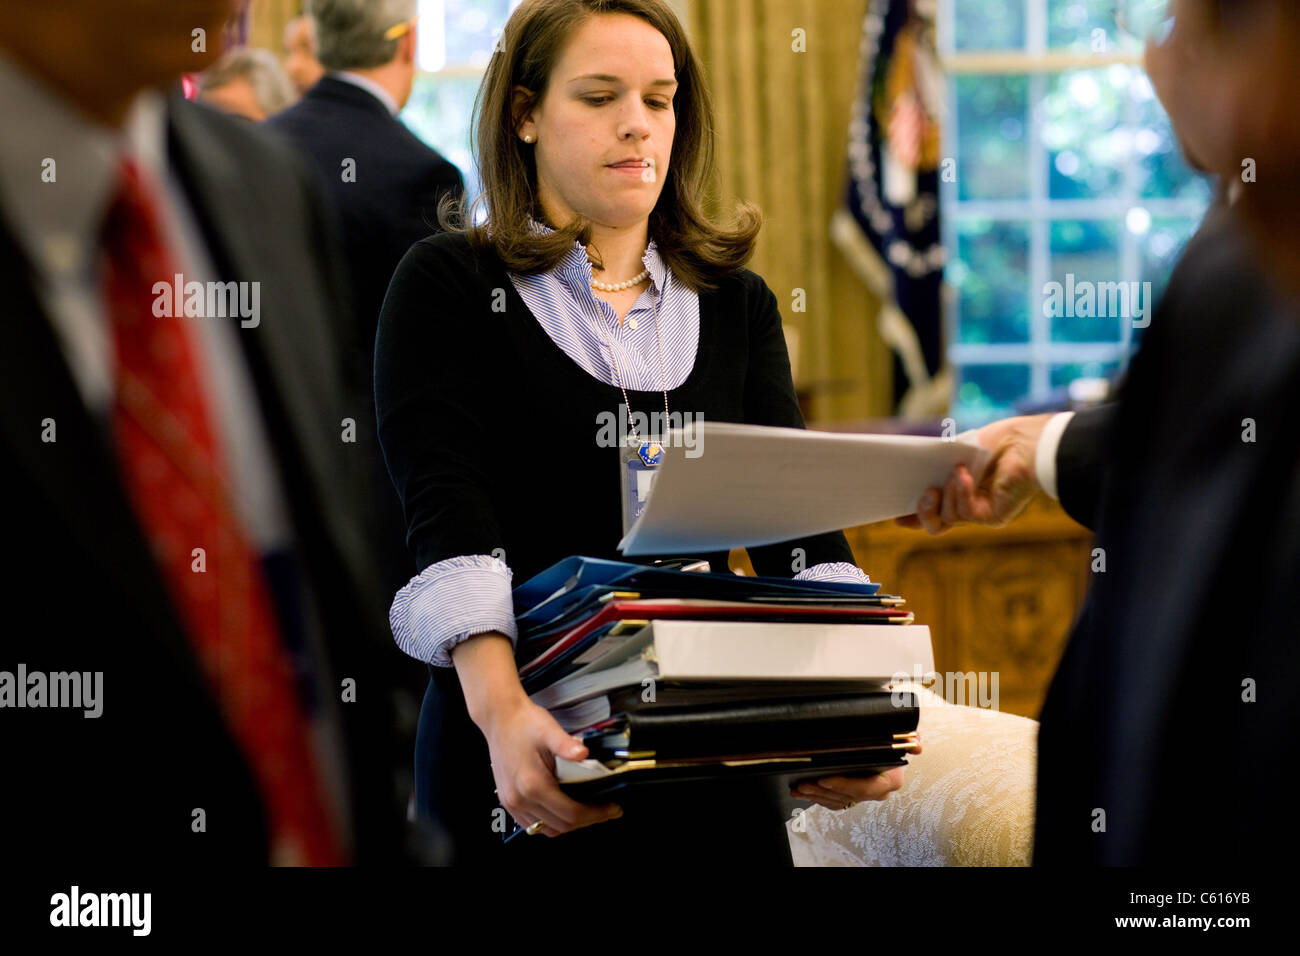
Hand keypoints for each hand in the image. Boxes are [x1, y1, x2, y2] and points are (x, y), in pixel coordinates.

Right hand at [480, 697, 623, 837]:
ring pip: (546, 829)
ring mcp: (512, 802)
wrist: (500, 718)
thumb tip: (584, 754)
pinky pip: (532, 824)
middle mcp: (520, 799)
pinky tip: (562, 808)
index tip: (612, 809)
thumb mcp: (549, 730)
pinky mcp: (508, 801)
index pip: (571, 814)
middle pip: (561, 826)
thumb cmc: (523, 723)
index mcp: (533, 785)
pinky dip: (550, 822)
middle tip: (605, 810)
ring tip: (586, 810)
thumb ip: (566, 744)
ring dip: (568, 824)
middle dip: (588, 820)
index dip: (596, 814)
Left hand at [789, 740, 921, 810]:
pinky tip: (802, 791)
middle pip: (848, 796)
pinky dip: (817, 797)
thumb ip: (909, 738)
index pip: (866, 788)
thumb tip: (918, 745)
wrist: (887, 747)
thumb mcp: (899, 736)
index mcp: (890, 779)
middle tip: (805, 783)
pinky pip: (834, 802)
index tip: (825, 779)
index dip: (844, 785)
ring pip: (838, 801)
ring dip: (816, 795)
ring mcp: (865, 796)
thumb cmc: (890, 739)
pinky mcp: (853, 797)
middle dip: (823, 791)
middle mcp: (878, 792)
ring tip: (799, 787)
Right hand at [895, 414, 1051, 534]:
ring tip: (957, 470)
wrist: (1027, 442)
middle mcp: (971, 505)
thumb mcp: (955, 454)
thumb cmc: (996, 441)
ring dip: (947, 492)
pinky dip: (961, 492)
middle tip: (923, 495)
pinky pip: (964, 513)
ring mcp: (981, 513)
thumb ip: (936, 470)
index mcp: (961, 491)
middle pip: (936, 525)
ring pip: (947, 518)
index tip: (896, 516)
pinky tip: (964, 474)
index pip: (934, 510)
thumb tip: (916, 483)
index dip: (914, 515)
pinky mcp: (993, 516)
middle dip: (923, 513)